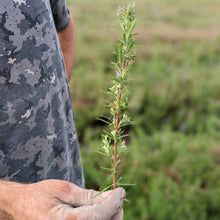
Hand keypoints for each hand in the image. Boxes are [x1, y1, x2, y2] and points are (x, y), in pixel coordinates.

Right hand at [7, 179, 124, 219]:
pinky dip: (101, 219)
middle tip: (117, 196)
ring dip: (110, 216)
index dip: (114, 202)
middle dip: (115, 211)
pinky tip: (100, 210)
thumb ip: (89, 196)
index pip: (100, 214)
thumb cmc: (40, 195)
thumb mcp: (64, 189)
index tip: (121, 191)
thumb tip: (113, 195)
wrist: (21, 207)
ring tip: (109, 202)